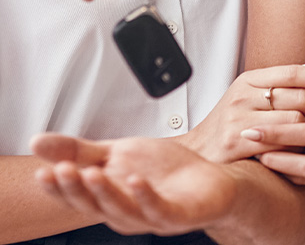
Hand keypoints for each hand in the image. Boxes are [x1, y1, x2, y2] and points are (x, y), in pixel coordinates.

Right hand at [31, 134, 236, 236]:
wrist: (212, 182)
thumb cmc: (164, 172)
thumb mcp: (117, 153)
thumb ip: (80, 150)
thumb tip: (38, 143)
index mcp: (108, 196)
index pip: (76, 196)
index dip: (58, 187)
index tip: (41, 171)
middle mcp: (125, 211)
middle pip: (94, 205)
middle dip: (76, 188)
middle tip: (61, 170)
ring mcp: (151, 216)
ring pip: (122, 209)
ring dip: (105, 192)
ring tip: (92, 172)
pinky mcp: (178, 215)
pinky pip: (158, 209)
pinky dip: (145, 196)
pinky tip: (135, 180)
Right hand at [185, 60, 304, 188]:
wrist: (197, 156)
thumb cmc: (227, 126)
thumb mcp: (248, 96)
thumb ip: (277, 83)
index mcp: (249, 80)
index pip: (295, 72)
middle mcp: (244, 95)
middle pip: (299, 97)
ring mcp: (240, 118)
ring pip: (295, 121)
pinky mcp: (238, 142)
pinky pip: (281, 144)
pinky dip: (294, 150)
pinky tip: (295, 154)